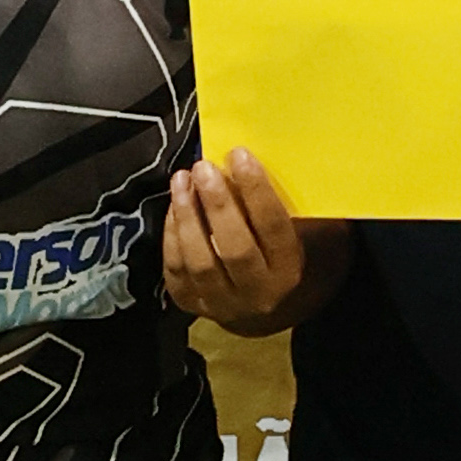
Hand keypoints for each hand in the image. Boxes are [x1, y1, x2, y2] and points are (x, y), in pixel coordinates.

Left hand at [165, 148, 319, 332]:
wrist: (254, 305)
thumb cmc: (271, 254)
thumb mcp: (288, 235)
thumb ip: (276, 206)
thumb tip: (249, 157)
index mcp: (288, 270)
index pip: (274, 228)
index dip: (257, 190)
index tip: (239, 155)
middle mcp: (257, 293)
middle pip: (235, 249)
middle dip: (217, 205)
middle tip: (203, 168)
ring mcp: (221, 303)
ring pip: (200, 261)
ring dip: (187, 216)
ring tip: (182, 181)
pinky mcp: (190, 303)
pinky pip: (176, 269)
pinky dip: (172, 234)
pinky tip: (174, 205)